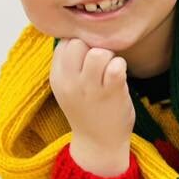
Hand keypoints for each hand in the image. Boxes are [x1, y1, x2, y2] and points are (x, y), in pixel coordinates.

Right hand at [50, 38, 133, 176]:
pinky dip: (122, 66)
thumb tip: (82, 34)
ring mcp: (91, 88)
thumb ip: (71, 63)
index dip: (80, 44)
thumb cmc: (87, 110)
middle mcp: (70, 82)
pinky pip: (117, 65)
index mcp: (57, 78)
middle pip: (79, 42)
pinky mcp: (112, 92)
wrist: (99, 144)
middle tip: (101, 62)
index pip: (64, 42)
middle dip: (94, 46)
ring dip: (110, 56)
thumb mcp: (68, 86)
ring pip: (99, 52)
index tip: (88, 57)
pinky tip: (120, 77)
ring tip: (111, 70)